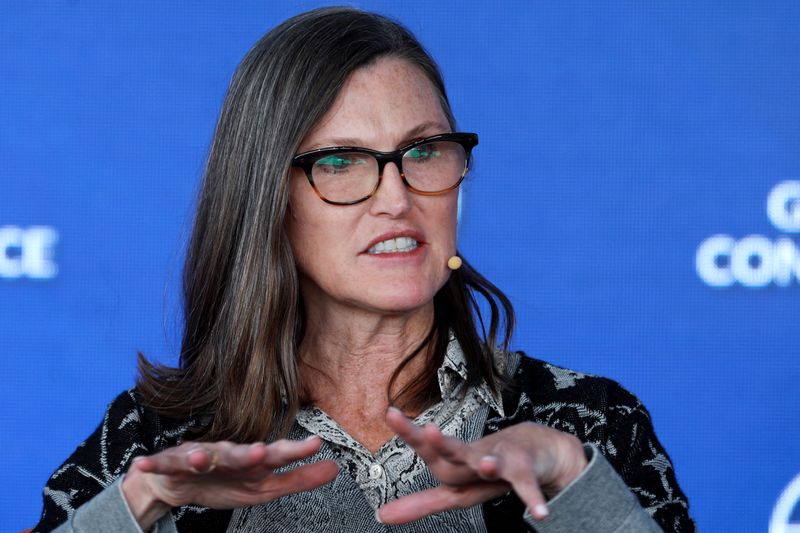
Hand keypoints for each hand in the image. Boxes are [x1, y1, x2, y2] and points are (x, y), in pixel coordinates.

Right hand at [121, 436, 338, 529]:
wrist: (177, 481)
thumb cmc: (224, 481)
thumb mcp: (264, 487)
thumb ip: (298, 479)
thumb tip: (334, 468)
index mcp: (250, 462)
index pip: (275, 455)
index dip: (294, 451)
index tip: (315, 444)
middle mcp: (226, 454)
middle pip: (238, 453)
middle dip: (247, 453)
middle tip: (259, 452)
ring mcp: (196, 458)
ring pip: (200, 456)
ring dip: (200, 456)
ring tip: (200, 458)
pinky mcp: (169, 465)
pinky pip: (160, 465)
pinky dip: (152, 464)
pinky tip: (144, 464)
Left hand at [377, 408, 586, 524]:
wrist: (540, 448)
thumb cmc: (490, 467)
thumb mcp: (456, 488)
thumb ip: (422, 502)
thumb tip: (381, 517)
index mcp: (456, 463)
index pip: (428, 452)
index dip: (409, 436)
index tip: (389, 413)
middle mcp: (475, 456)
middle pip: (455, 452)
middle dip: (443, 444)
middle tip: (428, 431)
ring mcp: (502, 459)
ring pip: (493, 461)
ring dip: (489, 463)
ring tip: (486, 465)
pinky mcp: (527, 469)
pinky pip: (529, 485)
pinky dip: (533, 498)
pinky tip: (540, 513)